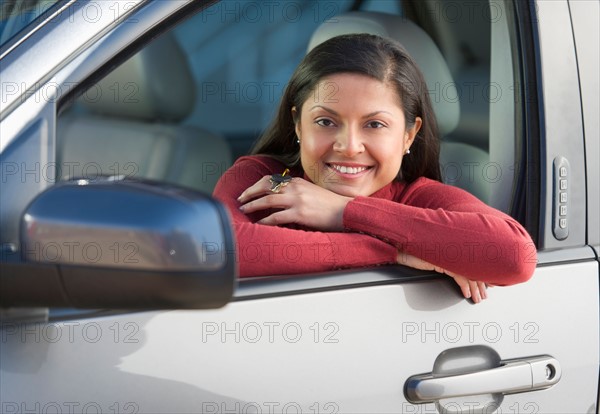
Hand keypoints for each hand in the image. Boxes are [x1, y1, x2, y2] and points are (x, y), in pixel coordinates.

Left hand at [237, 175, 352, 230]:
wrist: (345, 211)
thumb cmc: (330, 205)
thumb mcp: (311, 192)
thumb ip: (296, 192)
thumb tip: (281, 198)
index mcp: (297, 181)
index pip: (271, 179)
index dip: (257, 185)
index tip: (248, 191)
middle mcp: (295, 188)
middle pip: (265, 186)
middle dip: (249, 192)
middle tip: (240, 199)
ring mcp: (297, 200)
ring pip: (267, 200)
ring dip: (253, 205)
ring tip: (244, 210)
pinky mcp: (300, 213)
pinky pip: (276, 216)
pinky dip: (265, 220)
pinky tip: (259, 224)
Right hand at [398, 253, 487, 302]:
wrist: (404, 250)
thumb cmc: (416, 254)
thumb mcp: (435, 260)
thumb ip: (447, 264)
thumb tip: (458, 275)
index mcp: (454, 250)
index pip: (472, 264)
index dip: (481, 276)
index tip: (486, 285)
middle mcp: (455, 252)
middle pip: (473, 269)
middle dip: (480, 285)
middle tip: (483, 296)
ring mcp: (450, 256)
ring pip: (469, 273)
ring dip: (475, 288)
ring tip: (477, 298)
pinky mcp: (444, 261)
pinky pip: (459, 276)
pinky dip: (465, 286)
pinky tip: (467, 294)